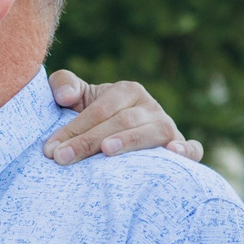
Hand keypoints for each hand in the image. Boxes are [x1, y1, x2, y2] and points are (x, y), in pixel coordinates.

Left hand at [44, 71, 202, 163]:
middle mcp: (150, 106)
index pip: (99, 109)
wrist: (120, 139)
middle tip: (63, 158)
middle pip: (121, 122)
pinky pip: (192, 149)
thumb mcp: (77, 99)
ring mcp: (167, 126)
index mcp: (127, 91)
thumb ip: (64, 85)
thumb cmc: (94, 120)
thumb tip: (65, 96)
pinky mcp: (180, 146)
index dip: (74, 128)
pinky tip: (172, 154)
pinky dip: (186, 151)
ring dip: (130, 141)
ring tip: (107, 150)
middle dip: (89, 140)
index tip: (51, 149)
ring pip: (151, 133)